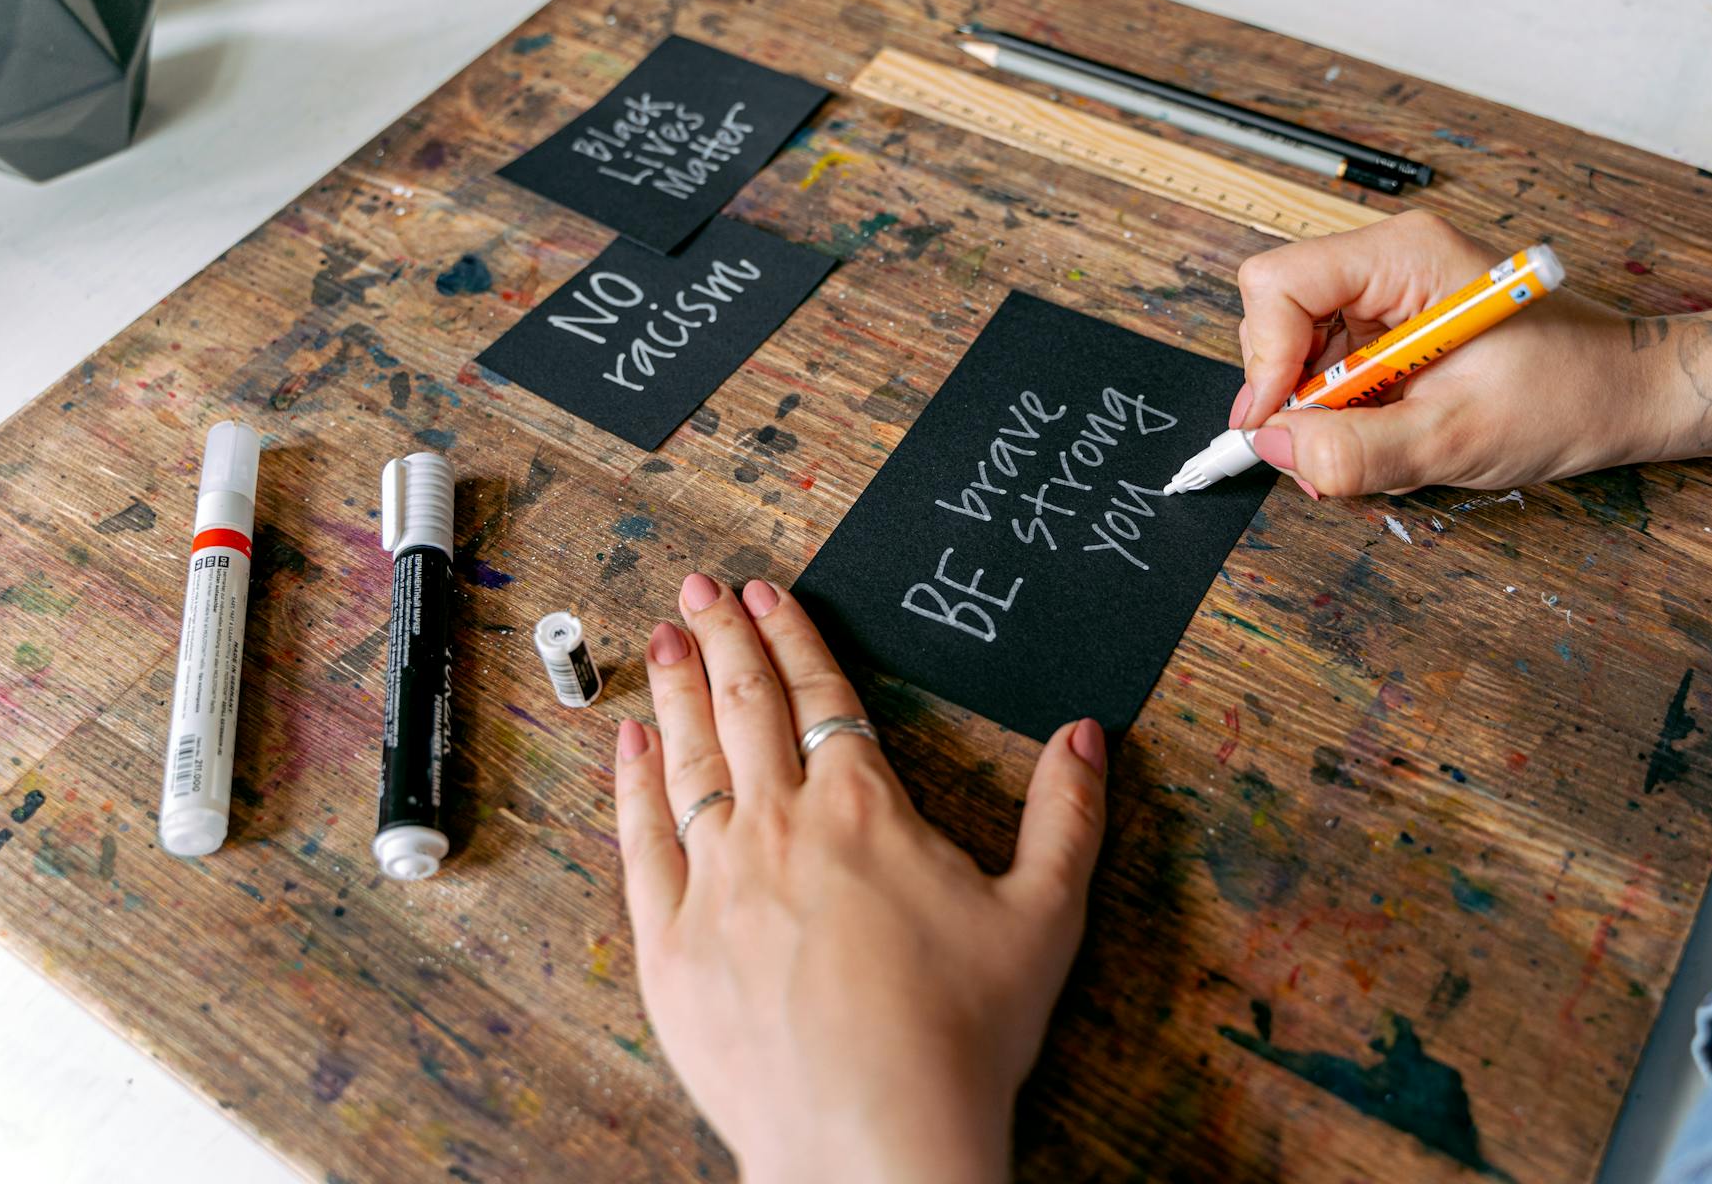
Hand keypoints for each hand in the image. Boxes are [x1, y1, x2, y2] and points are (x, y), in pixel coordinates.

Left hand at [613, 572, 1108, 1183]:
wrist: (871, 1139)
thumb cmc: (959, 1034)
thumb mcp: (1046, 915)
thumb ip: (1067, 815)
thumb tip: (1085, 734)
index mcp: (864, 809)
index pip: (820, 694)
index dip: (792, 635)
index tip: (768, 592)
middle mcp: (780, 827)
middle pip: (743, 706)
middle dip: (722, 636)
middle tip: (699, 584)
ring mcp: (716, 882)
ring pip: (685, 760)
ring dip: (673, 689)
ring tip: (661, 636)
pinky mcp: (671, 944)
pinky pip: (641, 842)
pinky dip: (631, 784)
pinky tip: (626, 744)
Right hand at [1230, 210, 1672, 495]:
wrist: (1631, 394)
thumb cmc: (1572, 395)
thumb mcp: (1456, 437)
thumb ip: (1356, 448)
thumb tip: (1275, 446)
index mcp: (1406, 256)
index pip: (1279, 285)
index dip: (1265, 359)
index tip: (1278, 423)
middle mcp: (1391, 263)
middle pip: (1279, 317)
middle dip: (1293, 394)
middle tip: (1328, 451)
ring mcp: (1391, 295)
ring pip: (1299, 351)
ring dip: (1321, 413)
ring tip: (1380, 445)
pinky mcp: (1395, 328)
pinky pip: (1333, 370)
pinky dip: (1346, 416)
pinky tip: (1394, 433)